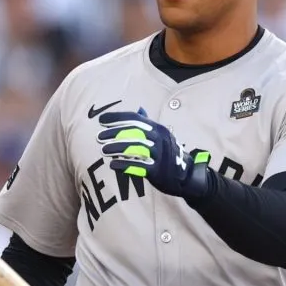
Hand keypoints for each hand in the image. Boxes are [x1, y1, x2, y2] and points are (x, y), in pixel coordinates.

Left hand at [97, 108, 211, 199]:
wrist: (186, 175)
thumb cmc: (168, 154)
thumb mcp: (162, 136)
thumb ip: (148, 124)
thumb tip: (139, 110)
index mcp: (158, 128)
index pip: (135, 118)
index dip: (117, 118)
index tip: (101, 120)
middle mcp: (160, 139)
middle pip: (134, 132)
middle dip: (114, 133)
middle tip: (99, 137)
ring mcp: (160, 155)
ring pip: (135, 148)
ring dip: (117, 148)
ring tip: (103, 150)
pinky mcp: (158, 171)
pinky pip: (139, 166)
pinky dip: (124, 165)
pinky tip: (113, 164)